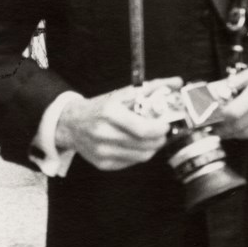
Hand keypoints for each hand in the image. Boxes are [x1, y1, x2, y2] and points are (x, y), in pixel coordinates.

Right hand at [56, 77, 182, 169]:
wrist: (71, 123)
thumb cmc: (101, 108)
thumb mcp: (122, 94)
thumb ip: (152, 88)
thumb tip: (177, 82)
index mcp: (109, 113)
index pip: (142, 129)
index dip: (160, 130)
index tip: (166, 125)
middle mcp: (103, 134)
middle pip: (144, 145)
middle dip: (159, 139)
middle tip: (161, 131)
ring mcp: (102, 152)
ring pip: (141, 157)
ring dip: (151, 148)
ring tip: (150, 138)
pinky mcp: (103, 164)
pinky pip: (131, 162)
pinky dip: (138, 154)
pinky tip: (135, 144)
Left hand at [217, 55, 247, 139]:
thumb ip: (236, 82)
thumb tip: (218, 93)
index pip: (234, 112)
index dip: (219, 119)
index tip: (212, 118)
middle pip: (240, 126)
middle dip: (224, 129)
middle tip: (216, 127)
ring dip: (235, 134)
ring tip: (226, 130)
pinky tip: (243, 130)